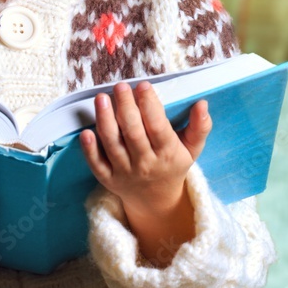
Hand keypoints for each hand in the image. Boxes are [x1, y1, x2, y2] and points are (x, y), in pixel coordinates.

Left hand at [79, 81, 210, 265]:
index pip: (158, 128)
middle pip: (133, 133)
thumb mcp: (192, 148)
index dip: (150, 106)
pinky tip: (85, 132)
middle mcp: (145, 163)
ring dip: (105, 120)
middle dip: (126, 107)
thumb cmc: (174, 165)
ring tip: (101, 98)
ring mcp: (124, 172)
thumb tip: (202, 104)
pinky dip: (90, 150)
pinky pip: (97, 164)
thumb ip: (200, 127)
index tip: (144, 86)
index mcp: (167, 153)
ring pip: (112, 144)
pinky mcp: (108, 179)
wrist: (156, 200)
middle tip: (120, 86)